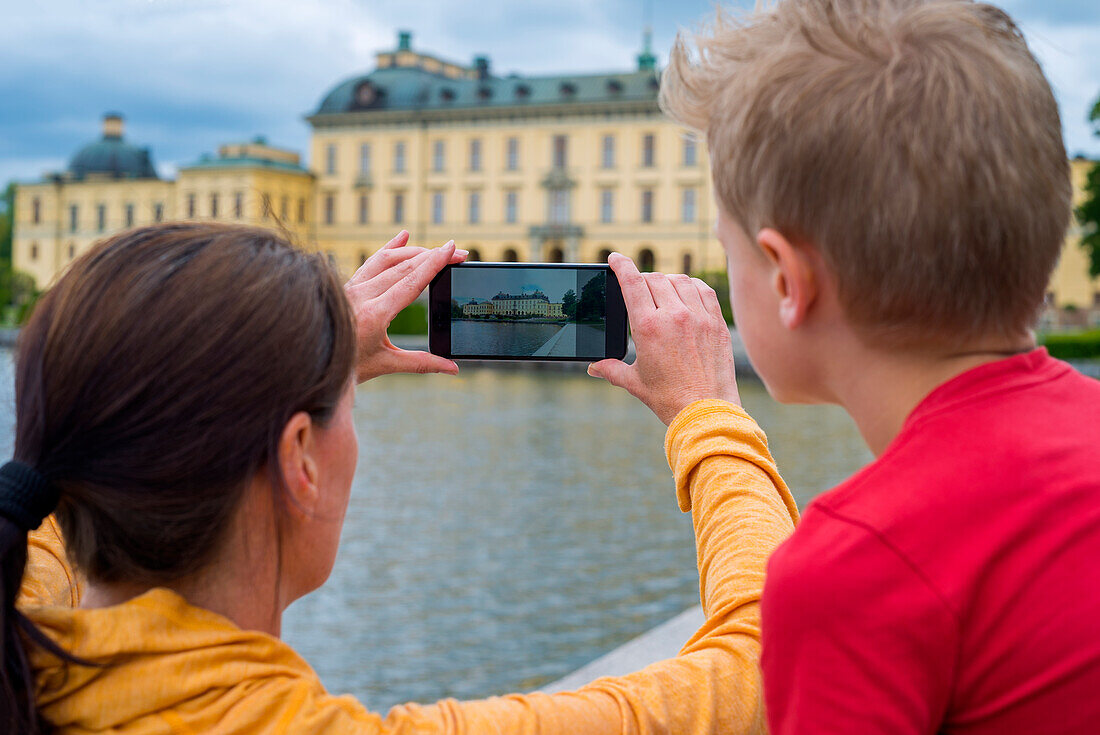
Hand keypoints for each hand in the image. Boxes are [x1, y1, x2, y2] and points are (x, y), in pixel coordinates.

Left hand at [344, 231, 466, 382]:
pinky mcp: (347, 285)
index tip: (452, 249)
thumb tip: (453, 368)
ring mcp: (351, 287)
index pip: (411, 282)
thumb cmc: (347, 366)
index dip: (434, 263)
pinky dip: (388, 247)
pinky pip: (371, 261)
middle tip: (457, 251)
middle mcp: (360, 295)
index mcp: (374, 314)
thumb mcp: (386, 364)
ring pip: (387, 259)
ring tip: (437, 249)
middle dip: (433, 256)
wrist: (312, 362)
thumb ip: (422, 363)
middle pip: (404, 266)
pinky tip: (403, 235)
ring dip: (415, 251)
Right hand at [588, 253, 739, 424]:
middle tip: (639, 287)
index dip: (621, 265)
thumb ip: (611, 369)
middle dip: (643, 278)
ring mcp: (699, 317)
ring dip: (667, 280)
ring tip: (662, 290)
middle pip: (655, 278)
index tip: (615, 258)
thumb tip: (593, 367)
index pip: (632, 282)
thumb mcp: (634, 383)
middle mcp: (674, 316)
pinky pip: (705, 291)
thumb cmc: (668, 399)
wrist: (706, 411)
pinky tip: (687, 292)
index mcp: (648, 327)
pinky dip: (693, 286)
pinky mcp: (717, 323)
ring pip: (680, 280)